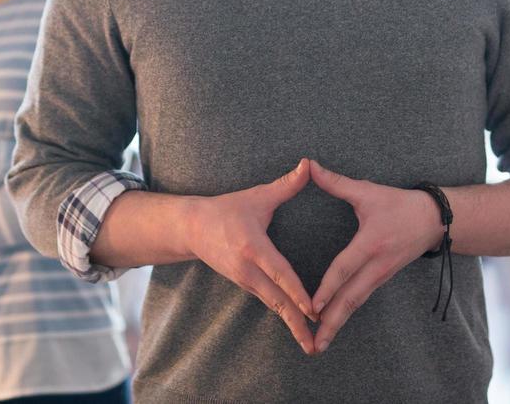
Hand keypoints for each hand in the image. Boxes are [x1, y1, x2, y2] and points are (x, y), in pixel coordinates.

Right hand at [183, 158, 317, 354]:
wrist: (192, 228)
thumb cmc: (228, 209)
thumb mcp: (256, 196)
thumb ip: (286, 185)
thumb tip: (309, 165)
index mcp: (252, 248)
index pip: (279, 273)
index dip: (297, 292)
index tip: (314, 310)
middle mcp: (248, 270)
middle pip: (277, 301)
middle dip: (298, 323)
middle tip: (317, 343)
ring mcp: (245, 281)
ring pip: (273, 306)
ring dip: (292, 325)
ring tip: (312, 344)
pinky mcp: (245, 285)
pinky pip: (269, 303)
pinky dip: (284, 316)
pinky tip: (299, 329)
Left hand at [307, 160, 443, 352]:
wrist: (434, 219)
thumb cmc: (398, 203)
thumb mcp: (368, 190)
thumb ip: (336, 182)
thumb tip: (308, 166)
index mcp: (371, 243)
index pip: (345, 268)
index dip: (329, 287)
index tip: (313, 306)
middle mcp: (377, 264)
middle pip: (351, 298)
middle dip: (332, 321)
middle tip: (314, 343)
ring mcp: (381, 275)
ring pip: (356, 303)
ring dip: (338, 324)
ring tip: (320, 344)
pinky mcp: (382, 279)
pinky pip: (361, 299)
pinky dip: (346, 315)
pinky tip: (333, 326)